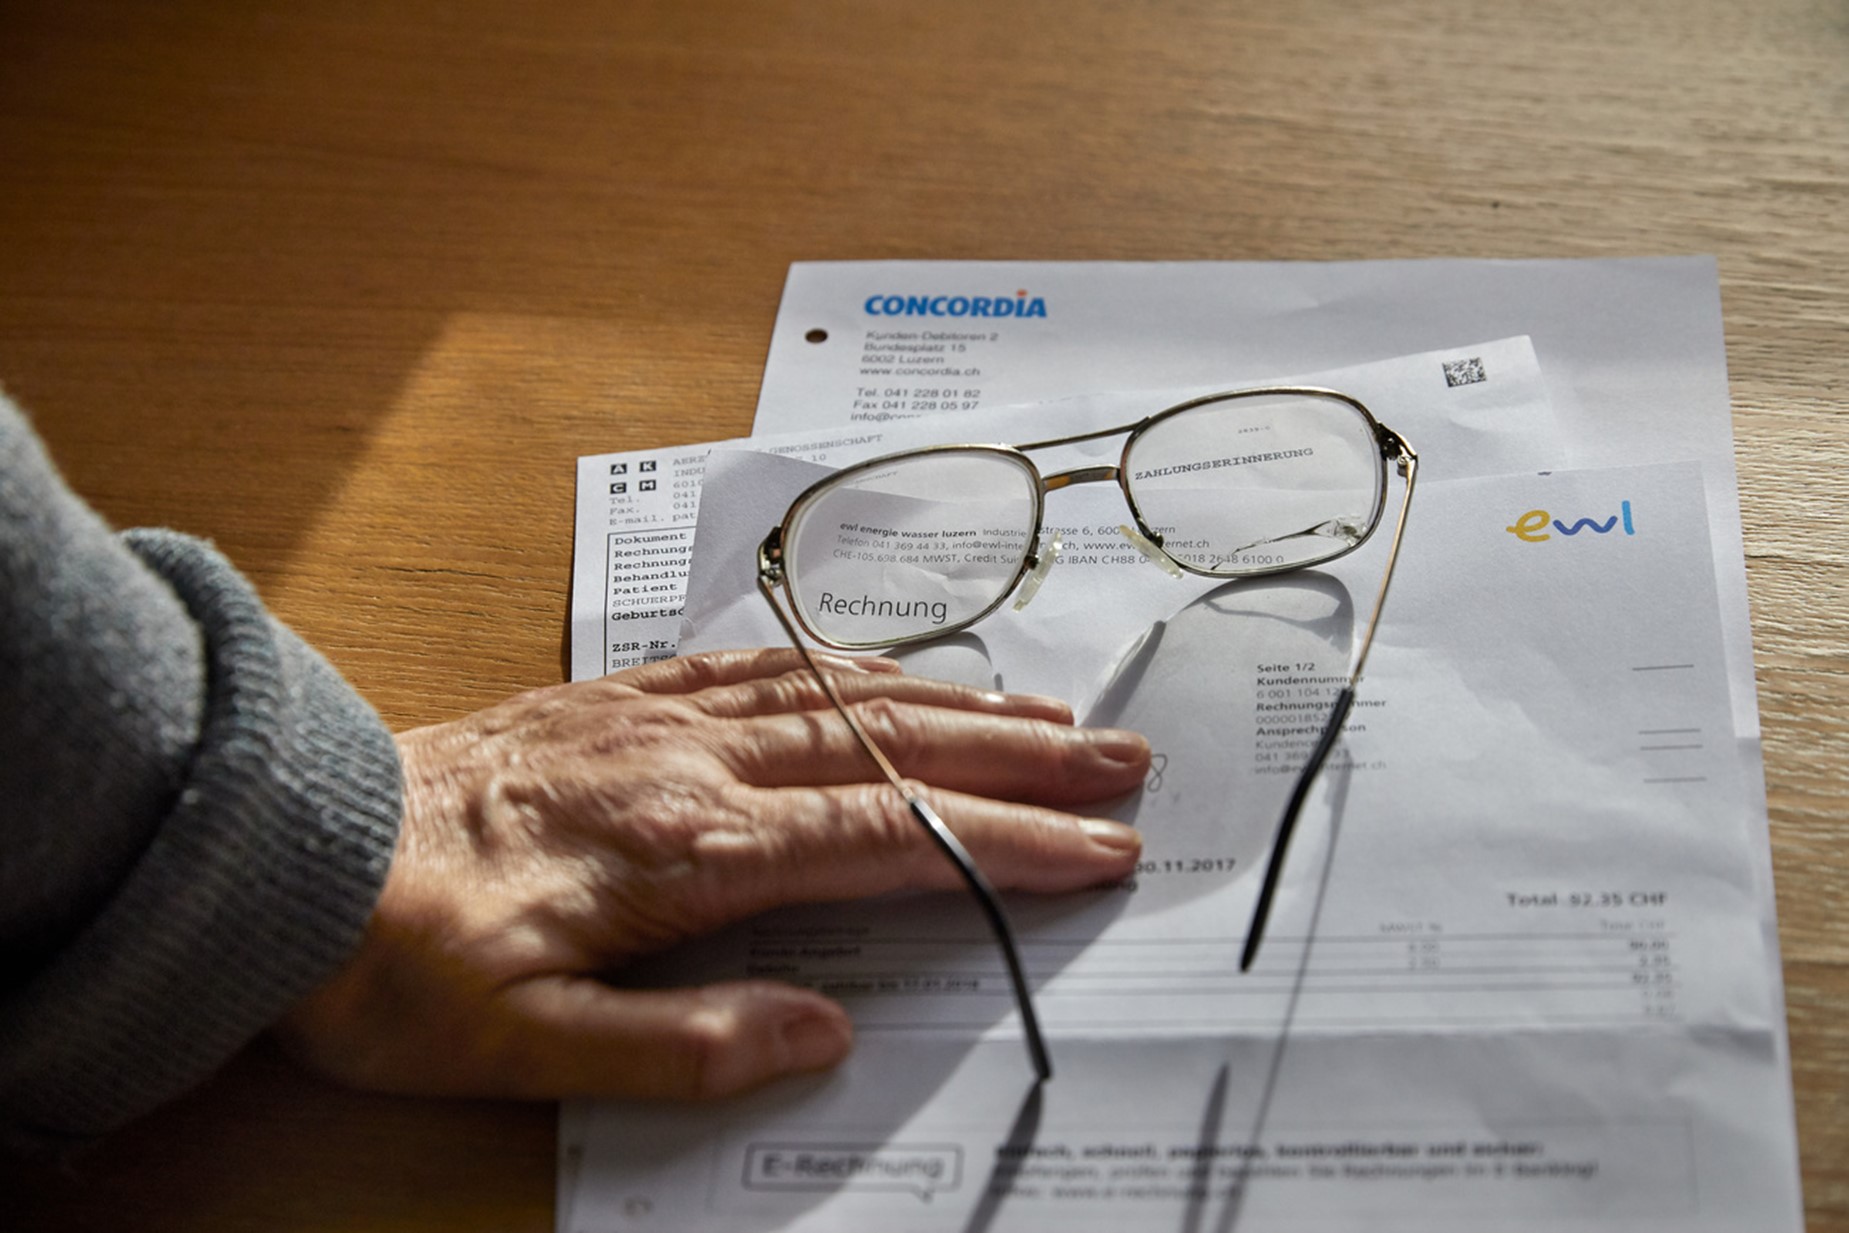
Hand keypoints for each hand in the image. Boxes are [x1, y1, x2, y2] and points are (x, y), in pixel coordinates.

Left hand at [277, 648, 1146, 1101]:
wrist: (290, 849)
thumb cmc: (398, 961)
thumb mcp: (522, 1048)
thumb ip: (678, 1045)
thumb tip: (818, 1037)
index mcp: (685, 848)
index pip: (883, 838)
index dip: (1002, 842)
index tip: (1098, 849)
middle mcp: (691, 762)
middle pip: (890, 745)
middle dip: (1019, 757)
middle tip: (1122, 760)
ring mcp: (659, 717)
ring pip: (842, 693)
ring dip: (955, 702)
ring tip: (1046, 712)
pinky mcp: (624, 697)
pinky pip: (763, 662)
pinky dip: (851, 663)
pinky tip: (890, 667)